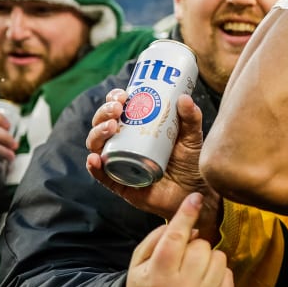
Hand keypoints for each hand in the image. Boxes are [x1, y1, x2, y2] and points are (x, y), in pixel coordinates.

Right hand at [86, 90, 220, 241]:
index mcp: (136, 128)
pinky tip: (95, 159)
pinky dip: (94, 167)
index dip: (113, 99)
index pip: (117, 109)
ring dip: (98, 134)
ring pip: (97, 146)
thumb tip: (184, 97)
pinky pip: (102, 175)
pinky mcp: (119, 183)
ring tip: (111, 127)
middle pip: (103, 125)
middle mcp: (123, 144)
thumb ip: (191, 117)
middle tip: (117, 109)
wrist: (193, 191)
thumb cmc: (190, 161)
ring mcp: (119, 163)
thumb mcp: (192, 136)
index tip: (122, 95)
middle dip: (104, 113)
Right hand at [127, 192, 233, 286]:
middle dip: (193, 245)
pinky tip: (202, 282)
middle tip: (182, 258)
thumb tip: (189, 228)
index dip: (186, 215)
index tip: (195, 197)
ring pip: (218, 257)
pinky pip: (228, 273)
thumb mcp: (139, 265)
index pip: (175, 238)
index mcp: (159, 277)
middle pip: (201, 245)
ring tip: (192, 271)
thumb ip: (157, 240)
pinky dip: (217, 273)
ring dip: (207, 259)